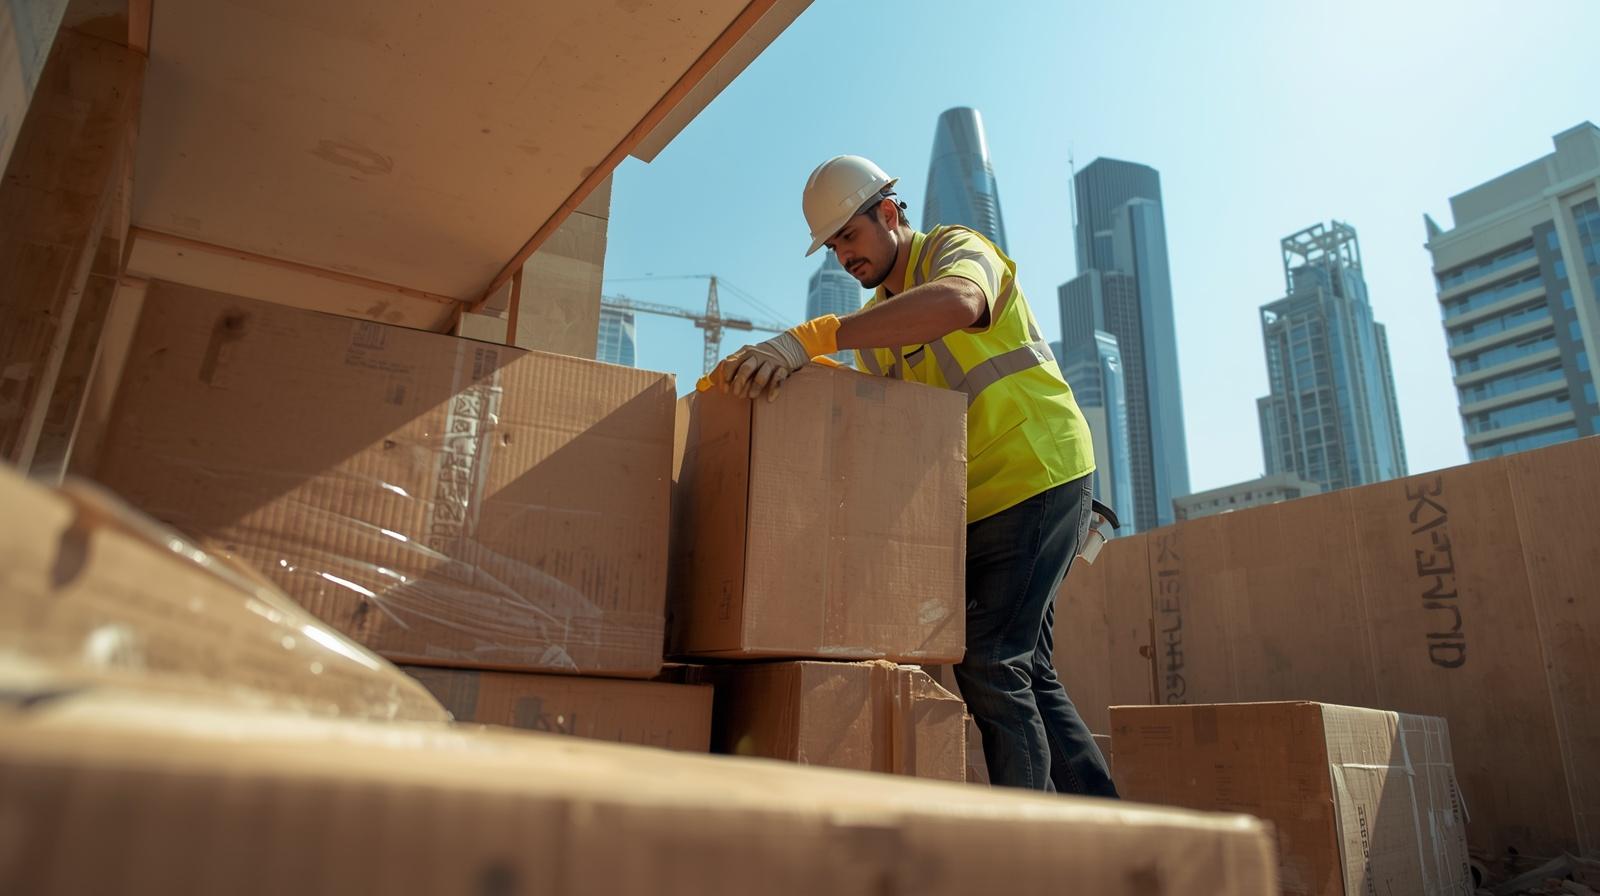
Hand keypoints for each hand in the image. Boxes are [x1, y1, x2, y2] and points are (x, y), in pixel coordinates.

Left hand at [695, 315, 841, 400]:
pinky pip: (778, 379)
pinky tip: (769, 398)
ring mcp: (770, 362)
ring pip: (763, 374)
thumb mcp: (739, 361)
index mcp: (743, 353)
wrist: (783, 349)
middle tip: (736, 394)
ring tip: (751, 396)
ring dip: (756, 387)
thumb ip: (722, 371)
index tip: (725, 389)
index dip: (726, 377)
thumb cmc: (755, 361)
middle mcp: (756, 356)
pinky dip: (774, 389)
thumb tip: (701, 383)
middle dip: (740, 382)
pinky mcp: (783, 369)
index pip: (731, 363)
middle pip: (746, 368)